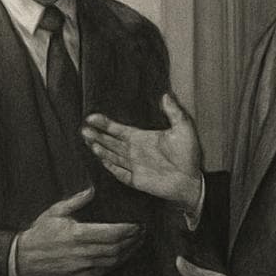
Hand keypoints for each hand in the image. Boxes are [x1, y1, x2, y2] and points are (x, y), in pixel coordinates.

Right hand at [16, 186, 141, 275]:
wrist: (23, 260)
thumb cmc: (39, 234)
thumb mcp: (55, 212)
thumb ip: (75, 201)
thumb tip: (92, 190)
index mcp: (78, 234)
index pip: (112, 233)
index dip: (128, 230)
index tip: (137, 225)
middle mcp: (83, 252)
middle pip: (116, 248)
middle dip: (133, 241)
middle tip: (143, 232)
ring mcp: (82, 267)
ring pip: (113, 261)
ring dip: (128, 253)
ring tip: (137, 243)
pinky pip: (104, 271)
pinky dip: (116, 264)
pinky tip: (123, 257)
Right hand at [83, 94, 203, 207]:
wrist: (192, 179)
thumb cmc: (188, 154)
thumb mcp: (183, 128)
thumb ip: (174, 112)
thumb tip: (166, 94)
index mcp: (141, 138)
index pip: (118, 130)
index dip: (105, 124)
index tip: (91, 117)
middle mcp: (134, 151)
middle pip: (110, 142)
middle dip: (97, 136)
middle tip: (84, 130)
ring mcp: (134, 166)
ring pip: (112, 156)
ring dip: (100, 149)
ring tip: (88, 141)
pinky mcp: (136, 180)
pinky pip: (120, 173)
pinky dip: (111, 167)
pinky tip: (101, 160)